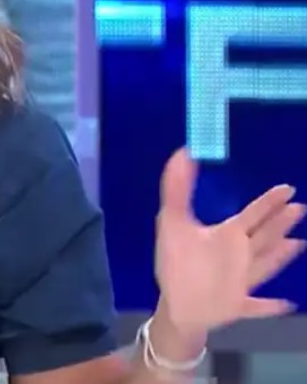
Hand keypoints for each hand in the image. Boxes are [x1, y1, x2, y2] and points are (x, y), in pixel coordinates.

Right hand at [154, 149, 304, 337]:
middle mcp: (245, 258)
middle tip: (300, 209)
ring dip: (282, 256)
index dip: (270, 201)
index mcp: (230, 237)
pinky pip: (259, 305)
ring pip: (268, 267)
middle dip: (282, 223)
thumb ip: (177, 189)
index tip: (289, 189)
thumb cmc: (176, 265)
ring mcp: (245, 283)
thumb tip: (184, 154)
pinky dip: (272, 306)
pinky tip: (287, 304)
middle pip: (266, 238)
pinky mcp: (241, 305)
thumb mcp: (172, 223)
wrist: (180, 311)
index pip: (254, 215)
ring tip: (300, 245)